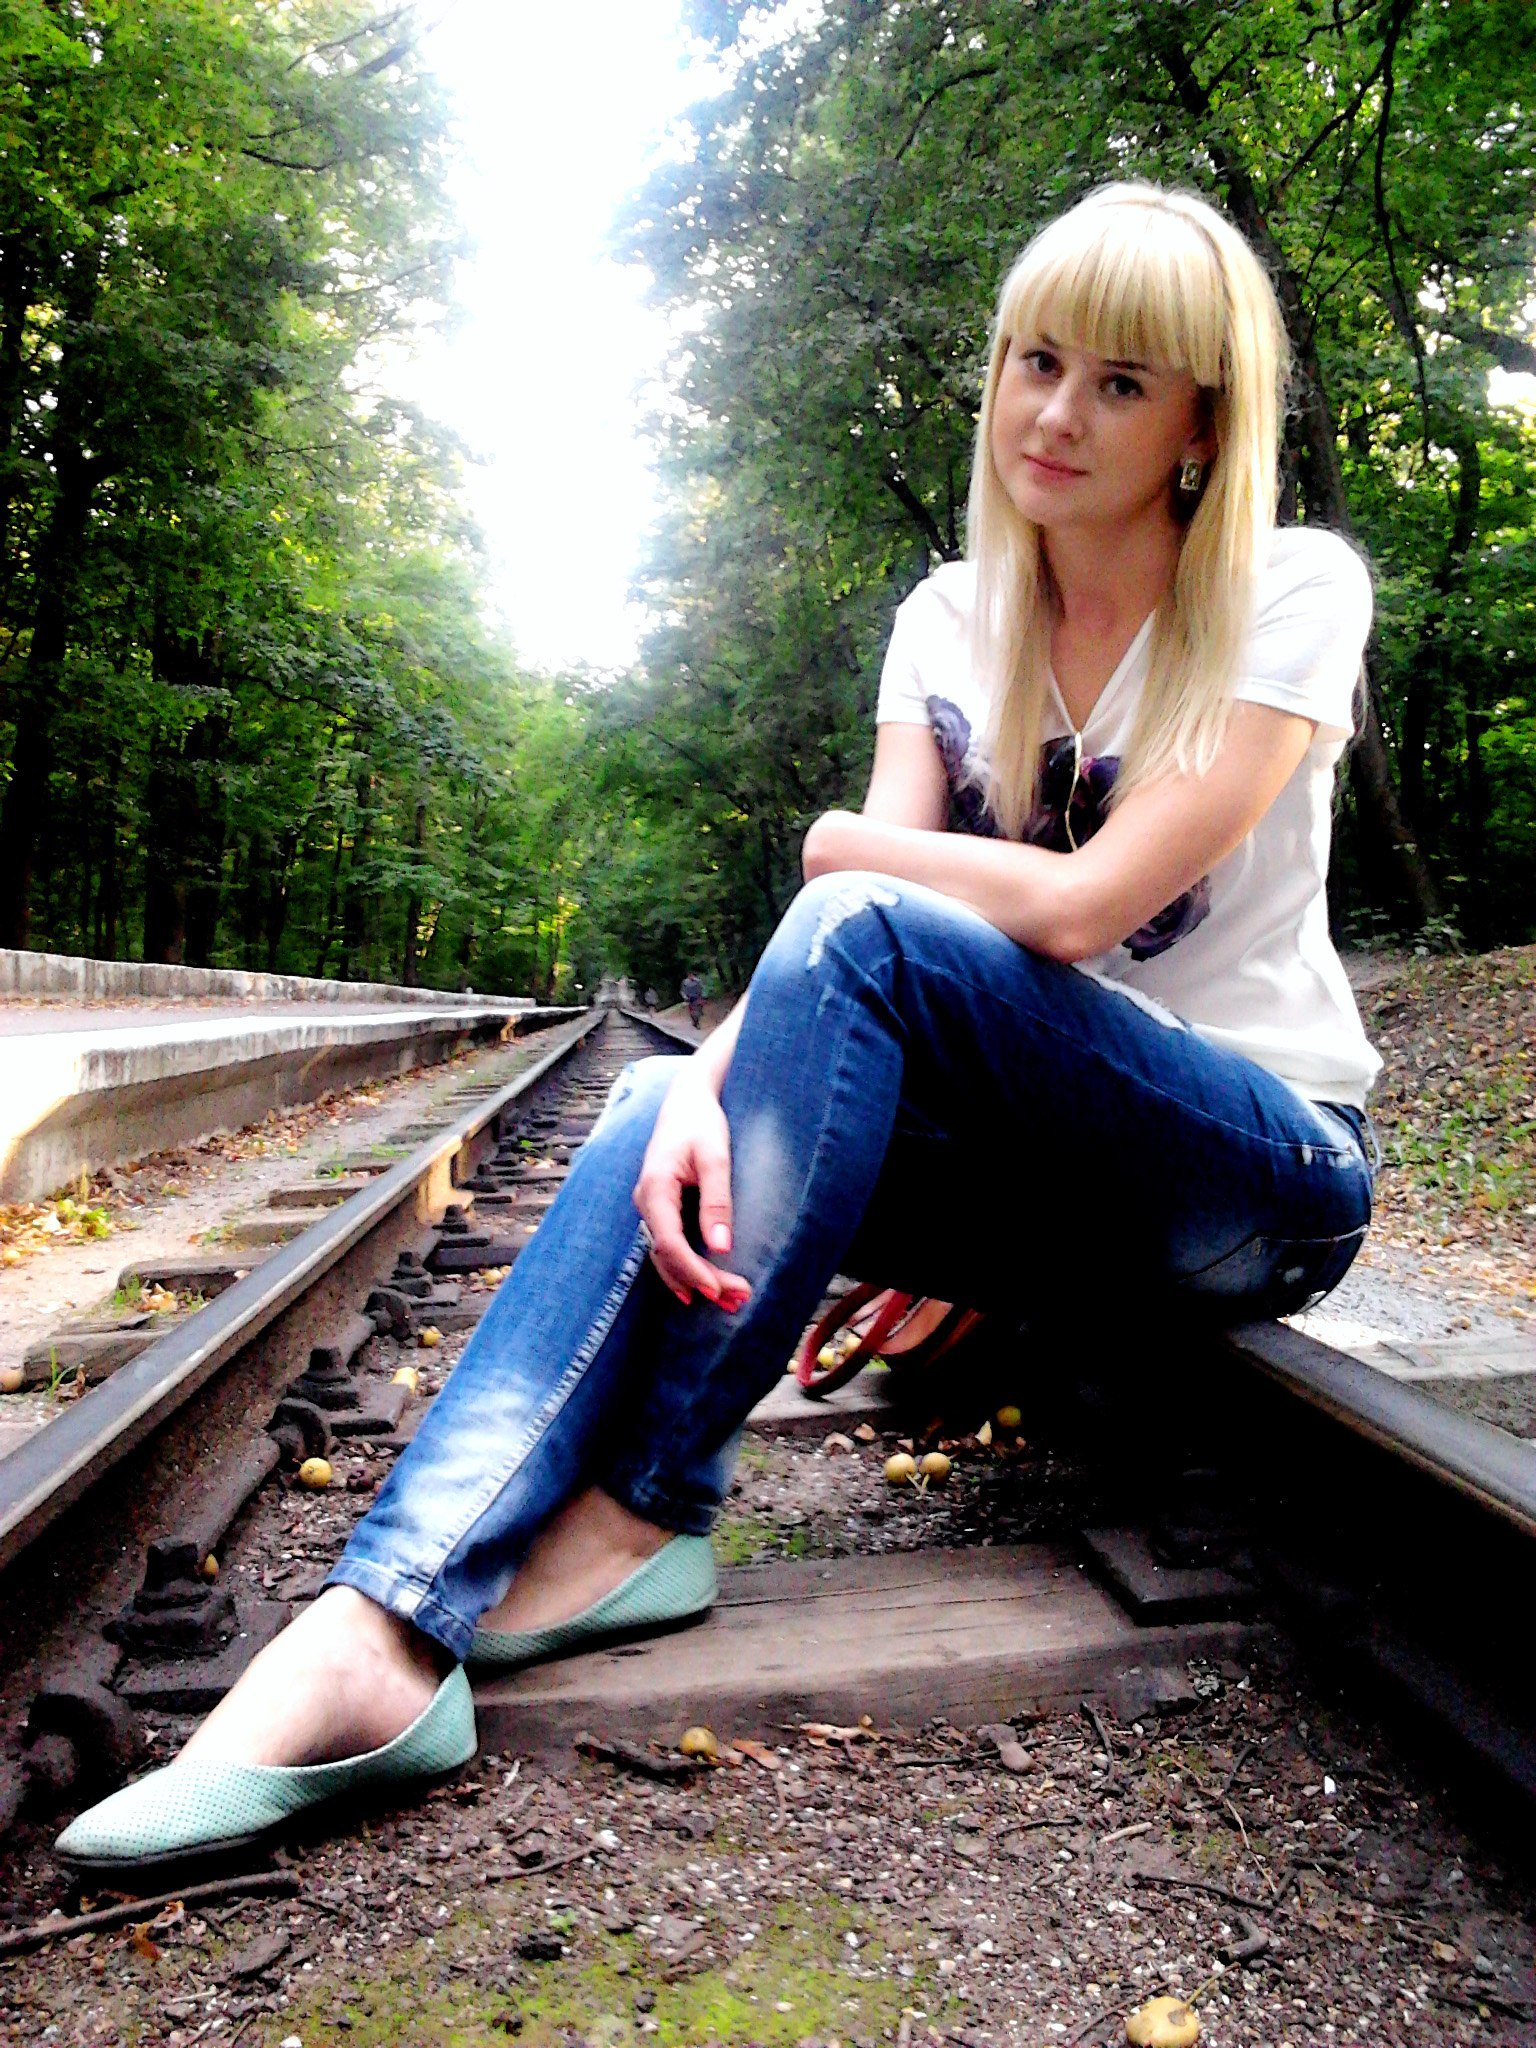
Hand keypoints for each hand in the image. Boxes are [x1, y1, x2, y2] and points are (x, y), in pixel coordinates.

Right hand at [632, 1067, 751, 1309]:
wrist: (687, 1100)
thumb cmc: (701, 1123)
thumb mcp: (715, 1157)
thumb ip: (717, 1201)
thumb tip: (721, 1246)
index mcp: (654, 1189)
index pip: (669, 1243)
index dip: (692, 1271)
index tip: (719, 1290)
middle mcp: (646, 1202)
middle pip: (667, 1255)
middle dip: (700, 1282)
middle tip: (737, 1300)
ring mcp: (650, 1207)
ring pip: (666, 1255)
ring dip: (694, 1280)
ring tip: (730, 1300)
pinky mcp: (661, 1209)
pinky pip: (669, 1245)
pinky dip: (687, 1266)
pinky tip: (704, 1285)